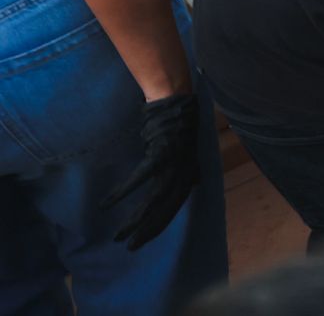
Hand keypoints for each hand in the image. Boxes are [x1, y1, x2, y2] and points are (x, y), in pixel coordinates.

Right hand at [103, 93, 199, 248]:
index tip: (142, 240)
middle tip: (129, 247)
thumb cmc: (175, 130)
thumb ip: (185, 173)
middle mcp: (183, 174)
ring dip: (134, 220)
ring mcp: (173, 164)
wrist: (175, 104)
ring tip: (118, 235)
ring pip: (153, 201)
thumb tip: (190, 187)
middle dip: (147, 230)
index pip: (173, 209)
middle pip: (165, 210)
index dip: (158, 226)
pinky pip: (139, 179)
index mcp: (188, 176)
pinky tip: (106, 204)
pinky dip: (122, 192)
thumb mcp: (185, 156)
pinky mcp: (160, 154)